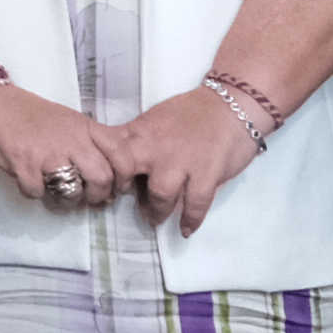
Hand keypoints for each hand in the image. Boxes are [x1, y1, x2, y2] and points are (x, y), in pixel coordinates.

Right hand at [0, 82, 128, 210]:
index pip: (120, 154)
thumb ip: (90, 143)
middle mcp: (70, 139)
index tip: (117, 187)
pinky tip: (30, 181)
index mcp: (84, 127)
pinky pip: (38, 193)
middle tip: (88, 198)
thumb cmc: (31, 115)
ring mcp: (46, 152)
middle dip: (97, 196)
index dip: (125, 176)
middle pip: (101, 178)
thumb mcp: (69, 121)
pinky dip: (34, 192)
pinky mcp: (23, 164)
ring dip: (67, 200)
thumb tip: (110, 178)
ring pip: (72, 191)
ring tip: (58, 193)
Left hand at [108, 88, 266, 235]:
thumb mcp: (155, 121)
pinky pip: (195, 204)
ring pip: (160, 195)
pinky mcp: (207, 172)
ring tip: (155, 218)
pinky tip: (185, 229)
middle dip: (121, 189)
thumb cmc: (191, 114)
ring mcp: (182, 160)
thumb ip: (137, 143)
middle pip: (125, 171)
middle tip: (123, 200)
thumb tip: (121, 170)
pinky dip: (190, 220)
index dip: (100, 167)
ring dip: (156, 211)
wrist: (232, 103)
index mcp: (140, 131)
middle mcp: (156, 146)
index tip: (101, 181)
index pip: (107, 148)